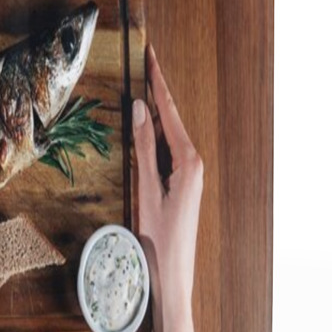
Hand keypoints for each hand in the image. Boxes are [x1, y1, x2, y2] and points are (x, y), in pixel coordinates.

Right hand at [132, 45, 203, 331]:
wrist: (173, 275)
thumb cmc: (160, 238)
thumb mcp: (148, 189)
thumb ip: (144, 148)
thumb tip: (138, 109)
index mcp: (188, 161)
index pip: (169, 112)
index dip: (159, 82)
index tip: (152, 56)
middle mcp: (193, 163)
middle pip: (171, 118)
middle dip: (159, 90)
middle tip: (148, 60)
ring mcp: (189, 174)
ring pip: (169, 133)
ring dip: (156, 110)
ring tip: (145, 83)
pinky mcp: (182, 183)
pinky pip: (168, 149)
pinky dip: (156, 132)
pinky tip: (146, 124)